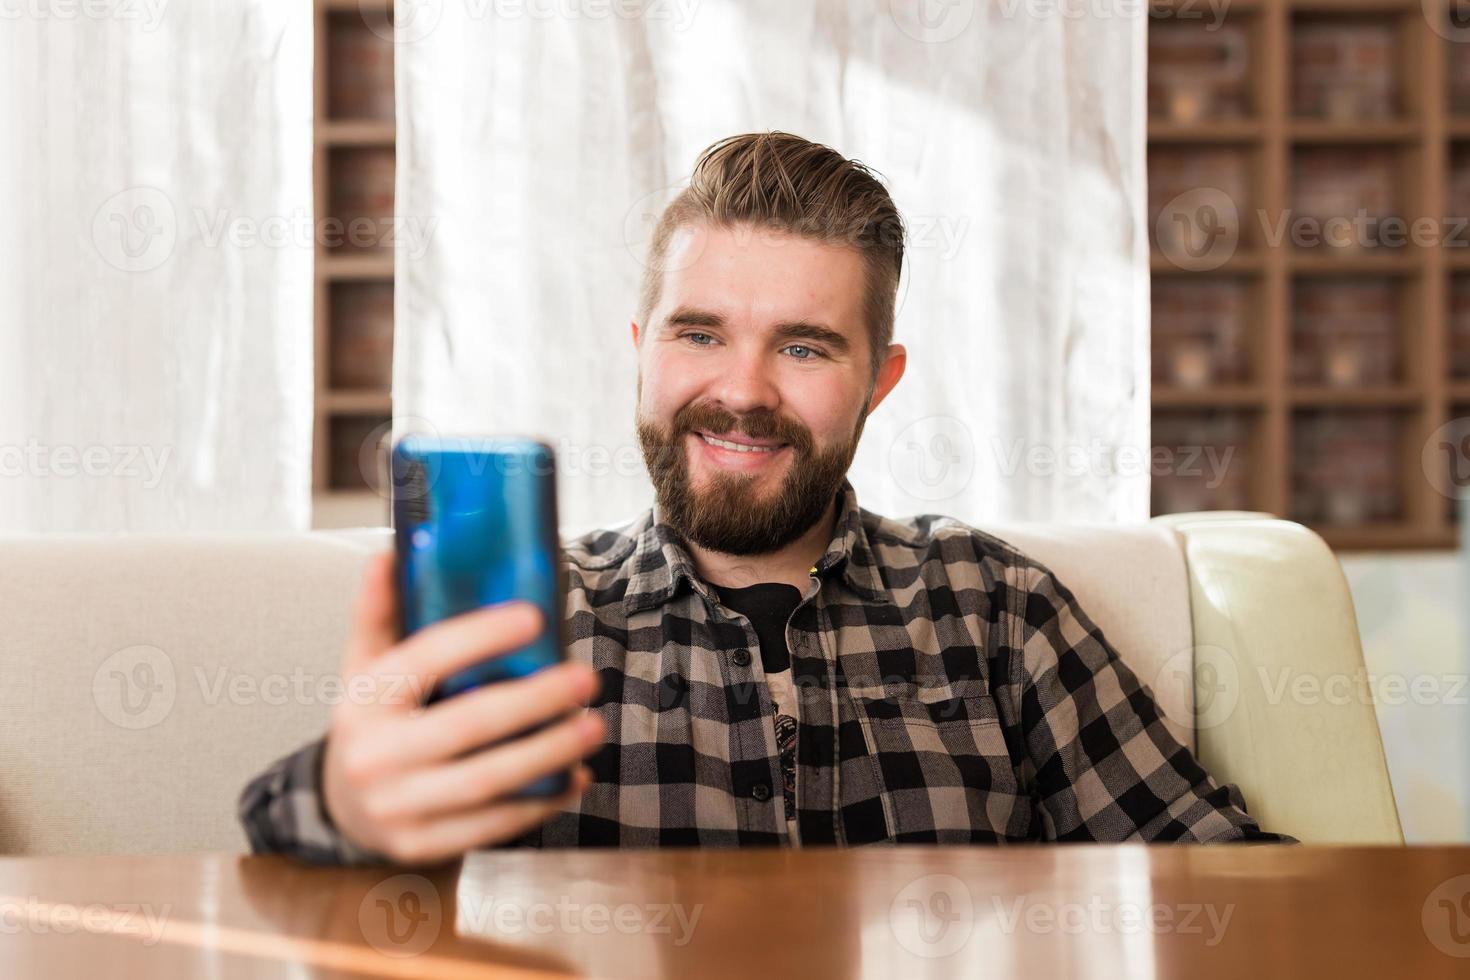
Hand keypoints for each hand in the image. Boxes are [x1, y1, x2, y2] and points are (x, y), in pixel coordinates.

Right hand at [322, 554, 603, 865]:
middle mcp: (375, 755)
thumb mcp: (364, 666)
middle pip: (468, 724)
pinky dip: (540, 800)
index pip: (425, 658)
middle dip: (535, 701)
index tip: (535, 618)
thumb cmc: (372, 720)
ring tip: (593, 726)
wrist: (340, 807)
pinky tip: (574, 775)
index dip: (481, 637)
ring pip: (487, 781)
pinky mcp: (422, 844)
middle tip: (586, 678)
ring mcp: (398, 806)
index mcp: (364, 700)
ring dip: (550, 754)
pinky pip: (493, 824)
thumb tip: (391, 550)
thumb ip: (379, 610)